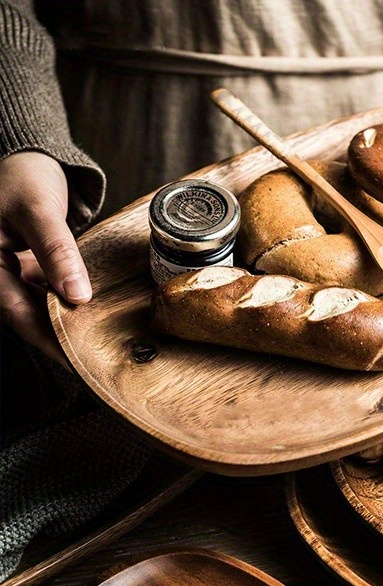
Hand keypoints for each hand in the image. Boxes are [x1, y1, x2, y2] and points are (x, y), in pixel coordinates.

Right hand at [0, 151, 91, 362]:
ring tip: (103, 344)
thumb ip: (56, 252)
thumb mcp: (38, 209)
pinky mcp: (29, 274)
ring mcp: (11, 277)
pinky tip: (95, 317)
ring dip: (69, 326)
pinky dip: (70, 307)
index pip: (18, 316)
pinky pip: (49, 298)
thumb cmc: (23, 177)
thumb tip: (76, 296)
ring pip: (41, 312)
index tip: (80, 360)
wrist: (27, 160)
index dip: (50, 340)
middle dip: (63, 339)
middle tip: (100, 359)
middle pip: (29, 319)